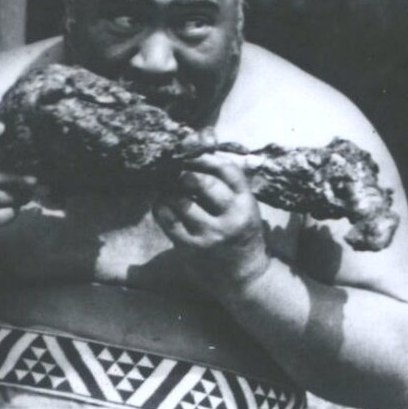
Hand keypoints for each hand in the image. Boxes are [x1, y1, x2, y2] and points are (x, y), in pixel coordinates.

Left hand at [152, 148, 271, 296]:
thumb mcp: (242, 202)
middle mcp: (231, 217)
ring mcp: (211, 234)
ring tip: (167, 187)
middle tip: (174, 168)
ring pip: (182, 201)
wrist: (245, 275)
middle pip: (203, 183)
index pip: (227, 170)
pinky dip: (161, 207)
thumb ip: (225, 173)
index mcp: (246, 202)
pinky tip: (162, 204)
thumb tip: (206, 133)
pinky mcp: (192, 248)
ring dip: (169, 190)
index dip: (206, 156)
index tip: (191, 151)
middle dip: (184, 172)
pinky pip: (168, 221)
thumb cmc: (241, 231)